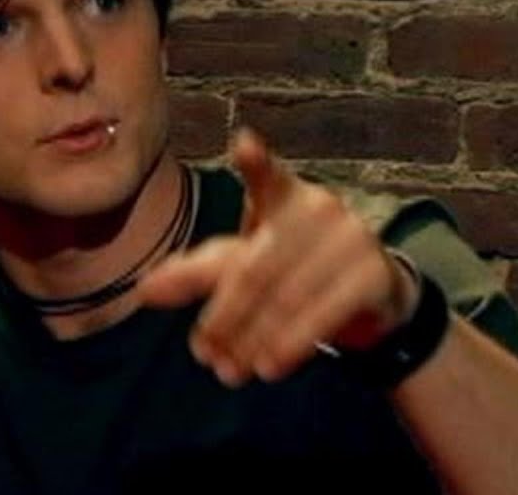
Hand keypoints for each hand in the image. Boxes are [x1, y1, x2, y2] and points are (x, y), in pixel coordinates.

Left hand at [137, 128, 419, 387]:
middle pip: (256, 266)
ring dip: (253, 340)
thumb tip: (143, 291)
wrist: (372, 293)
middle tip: (202, 353)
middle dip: (224, 315)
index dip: (257, 163)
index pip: (267, 178)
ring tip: (228, 372)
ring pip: (286, 296)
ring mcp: (352, 238)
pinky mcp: (374, 273)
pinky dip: (292, 344)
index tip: (245, 145)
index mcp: (284, 197)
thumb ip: (196, 274)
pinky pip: (325, 313)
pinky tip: (270, 367)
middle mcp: (320, 209)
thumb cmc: (295, 268)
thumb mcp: (245, 264)